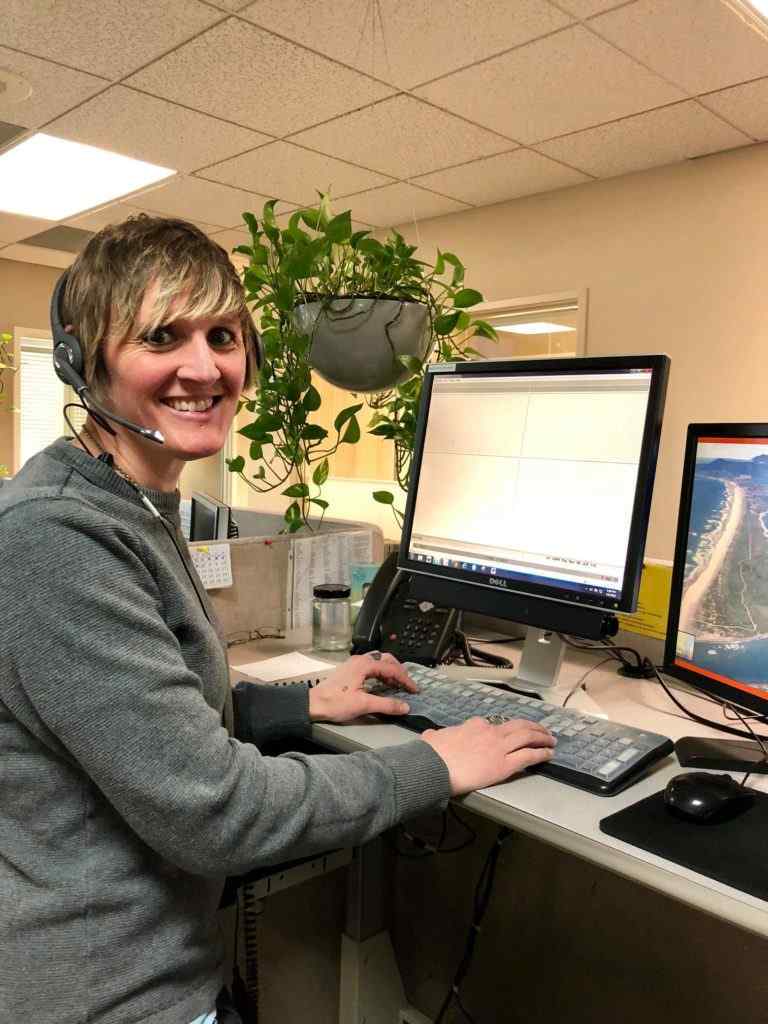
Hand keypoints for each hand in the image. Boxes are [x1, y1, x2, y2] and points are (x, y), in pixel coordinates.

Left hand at [308, 653, 417, 723]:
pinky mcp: (350, 671)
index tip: (414, 689)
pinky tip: (382, 684)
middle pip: (386, 659)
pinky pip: (370, 667)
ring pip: (378, 662)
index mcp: (364, 665)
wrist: (313, 704)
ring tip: (397, 684)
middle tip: (407, 684)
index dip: (405, 679)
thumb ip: (386, 705)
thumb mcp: (363, 705)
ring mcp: (353, 665)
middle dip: (399, 671)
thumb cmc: (334, 703)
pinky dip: (381, 673)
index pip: (392, 668)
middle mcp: (359, 661)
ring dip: (390, 671)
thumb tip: (404, 706)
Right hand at [421, 717, 555, 795]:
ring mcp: (499, 747)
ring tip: (551, 739)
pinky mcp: (505, 764)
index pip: (493, 724)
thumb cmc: (433, 754)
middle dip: (532, 726)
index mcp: (474, 725)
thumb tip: (430, 736)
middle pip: (518, 726)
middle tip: (542, 730)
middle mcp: (490, 732)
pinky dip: (542, 753)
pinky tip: (549, 754)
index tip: (508, 732)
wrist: (436, 766)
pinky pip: (529, 756)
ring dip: (542, 737)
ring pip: (528, 737)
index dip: (504, 728)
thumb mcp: (432, 738)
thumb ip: (435, 736)